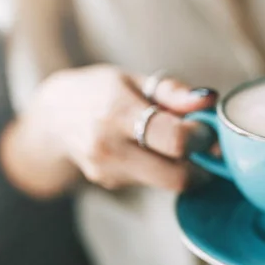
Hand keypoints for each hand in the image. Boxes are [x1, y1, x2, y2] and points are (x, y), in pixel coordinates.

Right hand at [1, 65, 217, 196]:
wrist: (54, 116)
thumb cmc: (100, 91)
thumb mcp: (135, 80)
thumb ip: (175, 92)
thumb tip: (210, 99)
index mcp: (118, 113)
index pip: (174, 140)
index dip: (202, 138)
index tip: (207, 129)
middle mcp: (109, 148)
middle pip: (175, 177)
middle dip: (199, 164)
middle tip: (203, 145)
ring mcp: (107, 171)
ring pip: (166, 182)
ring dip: (180, 165)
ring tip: (170, 140)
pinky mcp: (109, 184)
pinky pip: (151, 182)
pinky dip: (161, 168)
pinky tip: (148, 149)